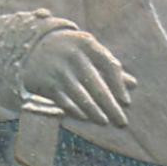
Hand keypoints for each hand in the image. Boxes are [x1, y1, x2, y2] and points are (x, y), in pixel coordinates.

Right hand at [22, 29, 136, 125]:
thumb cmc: (70, 50)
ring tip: (105, 121)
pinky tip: (86, 117)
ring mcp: (59, 71)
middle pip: (98, 86)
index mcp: (87, 44)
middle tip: (122, 122)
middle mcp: (74, 56)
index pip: (110, 65)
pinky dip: (76, 111)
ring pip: (82, 97)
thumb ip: (109, 66)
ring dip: (95, 112)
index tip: (126, 102)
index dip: (120, 85)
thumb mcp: (89, 51)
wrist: (32, 47)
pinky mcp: (47, 84)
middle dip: (111, 107)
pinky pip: (66, 102)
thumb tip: (133, 85)